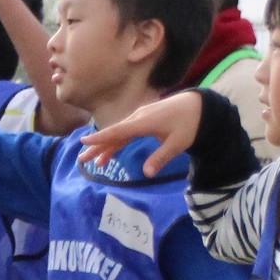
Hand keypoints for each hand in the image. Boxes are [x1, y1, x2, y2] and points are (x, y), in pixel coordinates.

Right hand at [74, 90, 205, 173]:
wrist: (197, 106)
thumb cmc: (189, 123)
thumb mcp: (178, 143)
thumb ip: (160, 157)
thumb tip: (146, 173)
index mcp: (144, 122)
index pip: (118, 131)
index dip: (100, 138)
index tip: (83, 142)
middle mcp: (137, 118)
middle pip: (113, 134)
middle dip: (97, 146)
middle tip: (82, 159)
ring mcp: (139, 118)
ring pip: (118, 134)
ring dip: (106, 147)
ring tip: (94, 162)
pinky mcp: (143, 120)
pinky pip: (126, 132)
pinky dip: (117, 142)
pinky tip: (110, 152)